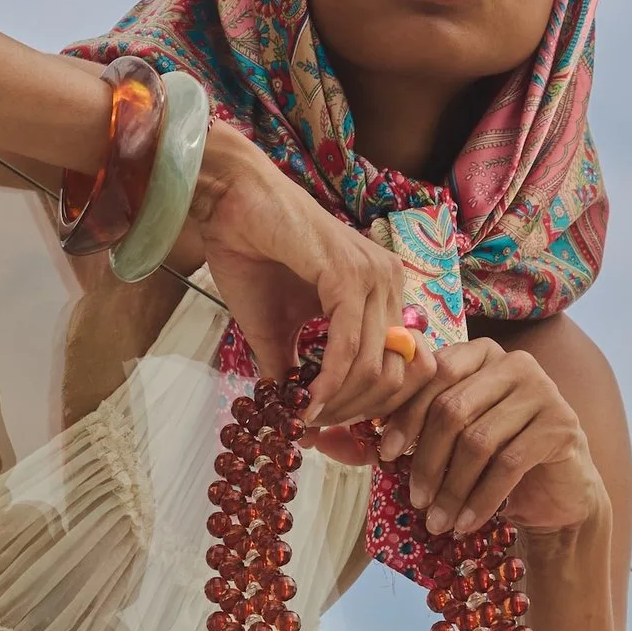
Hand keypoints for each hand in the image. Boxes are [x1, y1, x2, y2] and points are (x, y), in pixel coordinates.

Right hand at [175, 127, 438, 432]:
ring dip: (340, 403)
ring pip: (375, 367)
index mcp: (381, 293)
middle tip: (316, 425)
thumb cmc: (251, 255)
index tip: (330, 424)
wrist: (229, 204)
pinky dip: (330, 383)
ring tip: (306, 414)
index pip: (403, 367)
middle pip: (396, 376)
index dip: (371, 406)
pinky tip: (308, 401)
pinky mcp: (350, 275)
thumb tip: (300, 417)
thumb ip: (296, 369)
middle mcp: (389, 284)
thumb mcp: (278, 329)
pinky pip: (350, 347)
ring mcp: (375, 277)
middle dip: (355, 412)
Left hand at [367, 335, 607, 540]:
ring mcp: (543, 391)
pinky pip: (509, 464)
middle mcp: (514, 363)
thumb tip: (324, 438)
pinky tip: (465, 523)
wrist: (556, 492)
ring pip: (478, 440)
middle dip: (426, 460)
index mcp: (479, 354)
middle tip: (413, 499)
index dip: (403, 416)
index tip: (384, 455)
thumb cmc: (490, 462)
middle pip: (452, 408)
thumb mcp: (442, 443)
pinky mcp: (561, 425)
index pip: (431, 375)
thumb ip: (393, 435)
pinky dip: (480, 499)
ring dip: (451, 488)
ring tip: (436, 521)